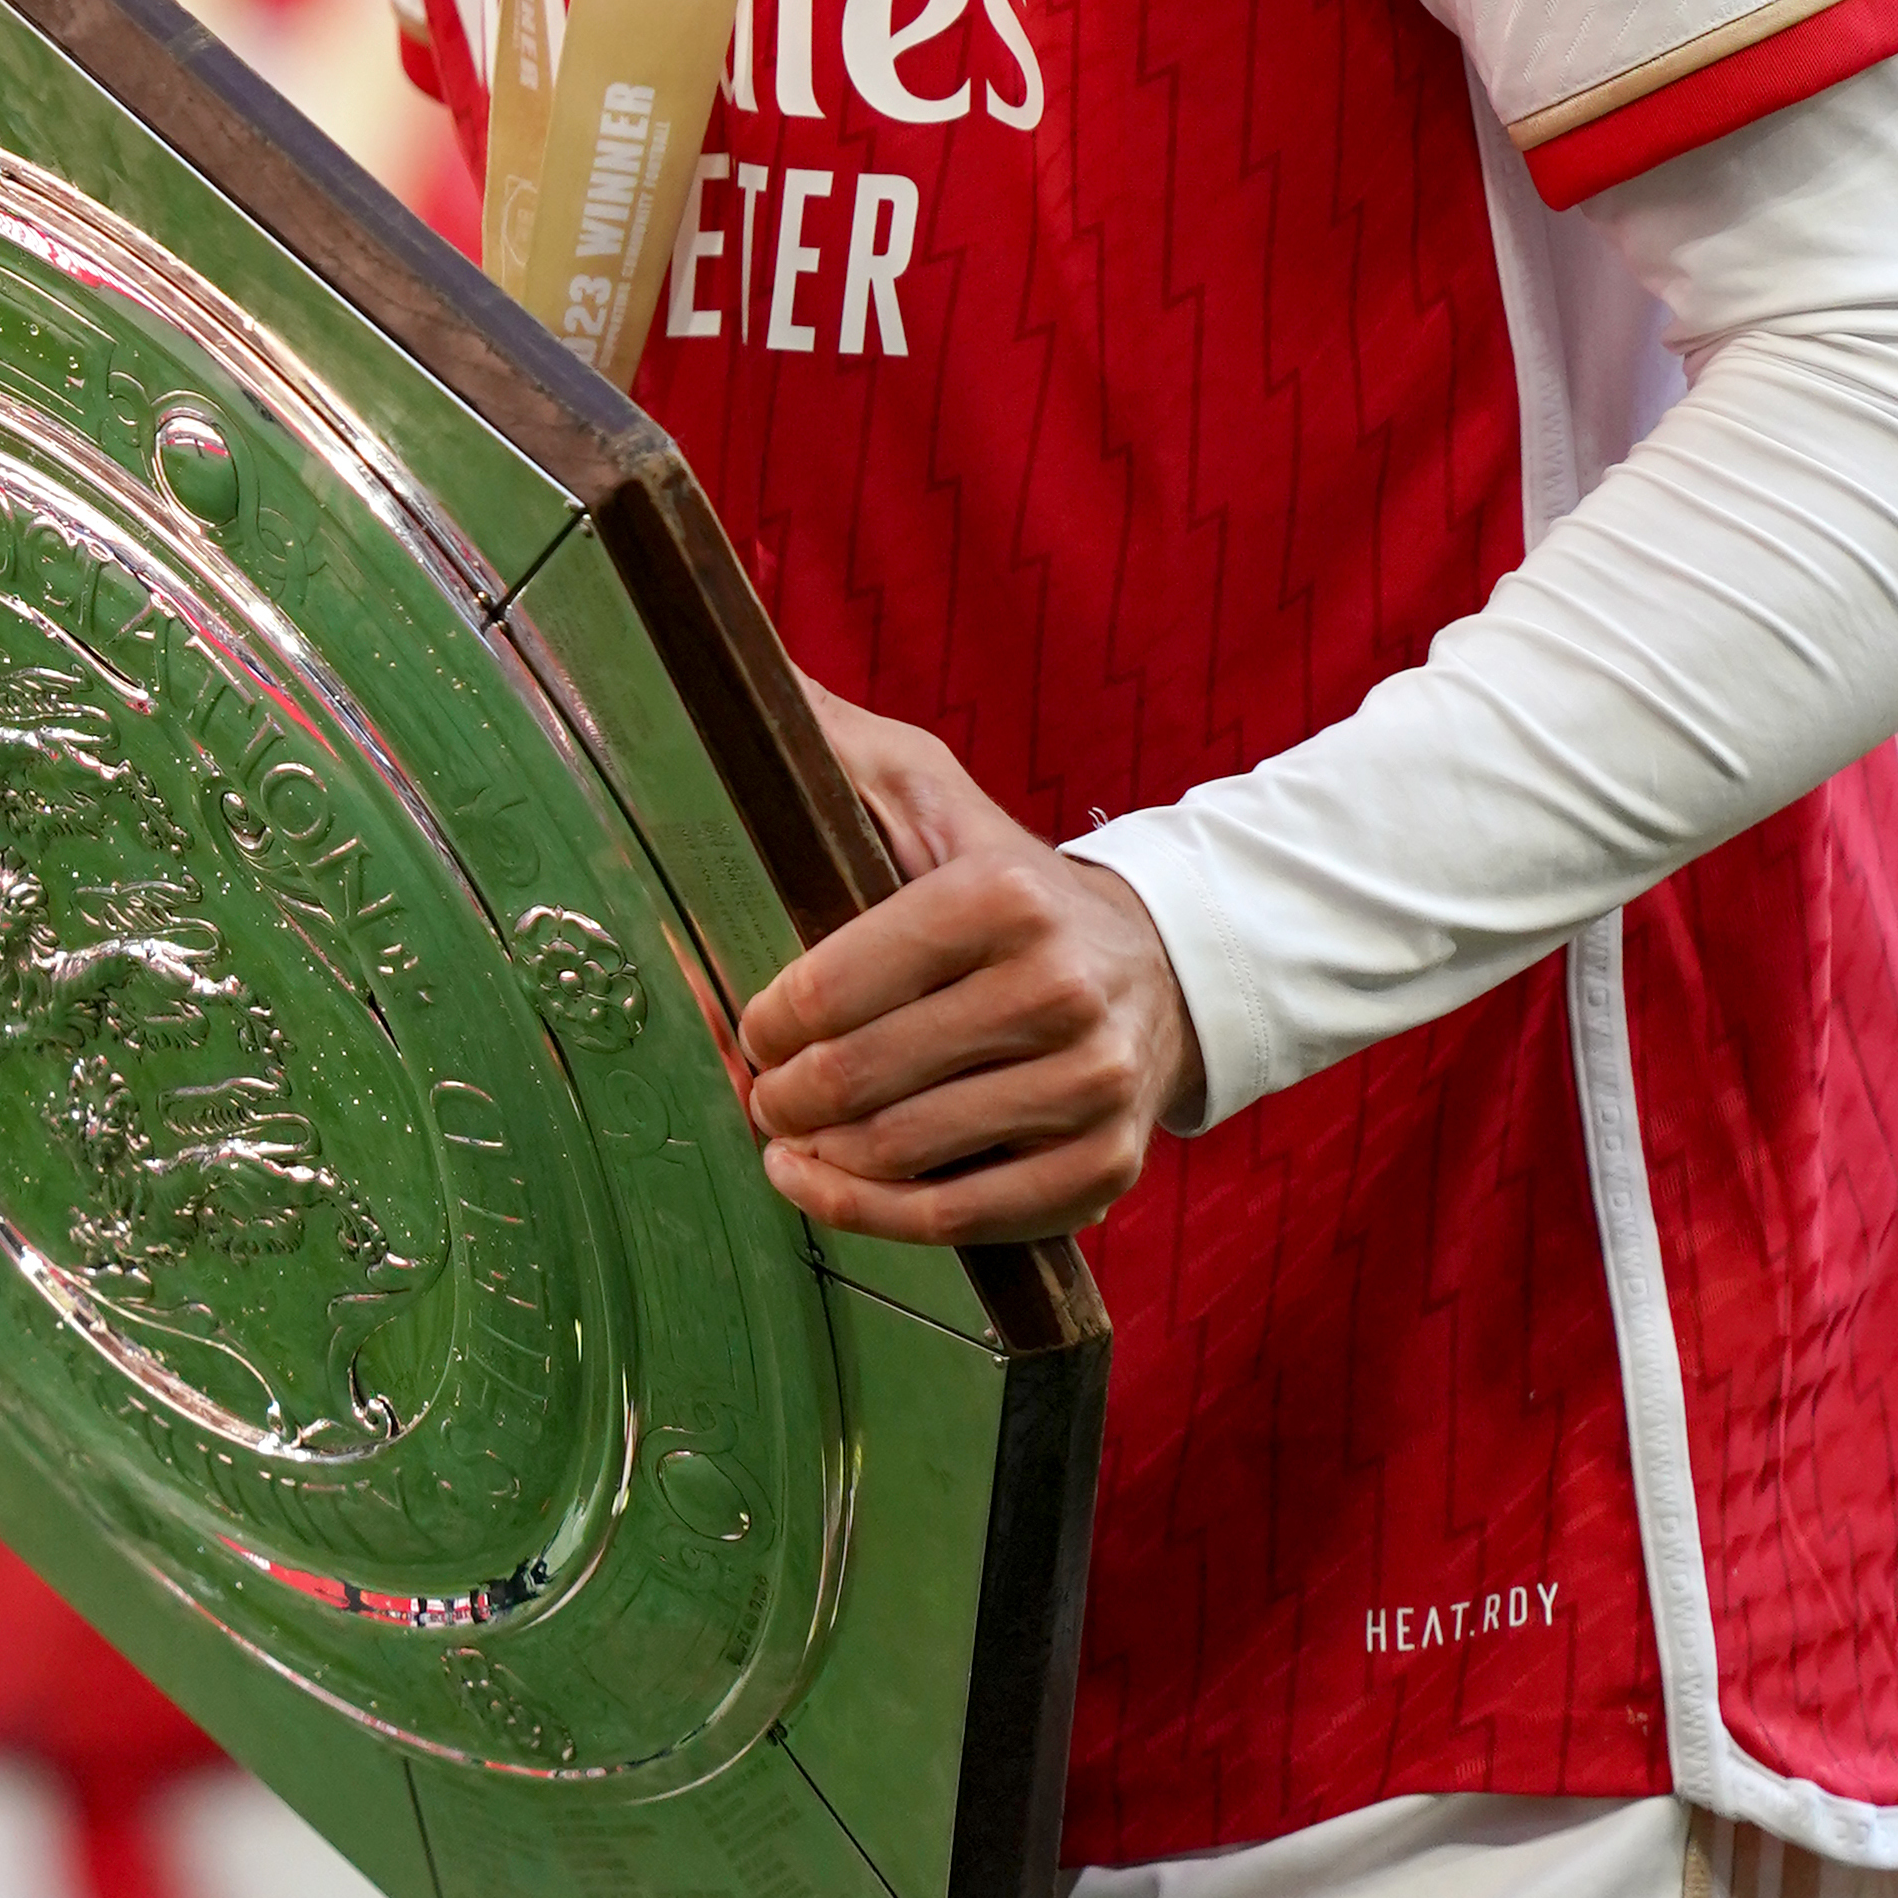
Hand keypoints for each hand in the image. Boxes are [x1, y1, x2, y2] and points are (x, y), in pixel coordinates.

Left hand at [736, 683, 1203, 1247]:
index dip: (767, 1020)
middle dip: (784, 1095)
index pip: (838, 980)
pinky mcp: (1104, 1165)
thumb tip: (739, 677)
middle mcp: (1059, 987)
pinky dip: (875, 1215)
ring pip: (905, 1152)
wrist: (1158, 968)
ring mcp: (1088, 1085)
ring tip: (785, 1141)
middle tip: (761, 1092)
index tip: (749, 1028)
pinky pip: (964, 1219)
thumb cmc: (1011, 886)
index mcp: (1003, 893)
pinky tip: (827, 1186)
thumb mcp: (931, 794)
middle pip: (864, 1075)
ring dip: (817, 1160)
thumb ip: (833, 747)